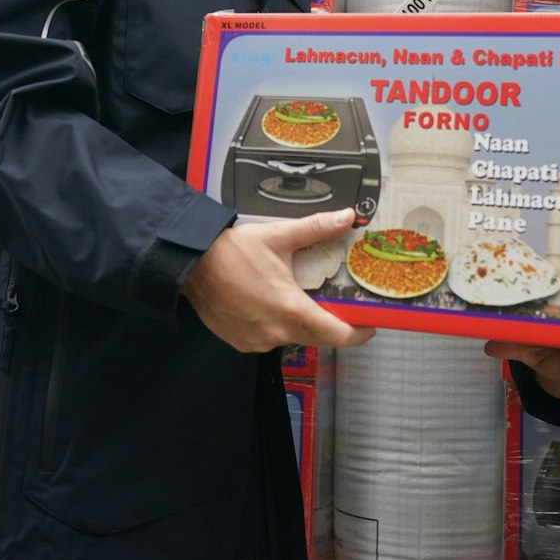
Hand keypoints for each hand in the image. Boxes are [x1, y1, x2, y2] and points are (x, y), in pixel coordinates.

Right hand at [181, 208, 375, 352]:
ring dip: (298, 322)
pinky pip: (268, 338)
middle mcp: (276, 333)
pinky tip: (267, 304)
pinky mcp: (241, 342)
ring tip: (294, 296)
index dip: (358, 333)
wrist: (191, 265)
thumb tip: (346, 216)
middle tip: (334, 303)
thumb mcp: (279, 236)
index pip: (337, 335)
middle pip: (316, 337)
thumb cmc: (233, 252)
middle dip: (328, 322)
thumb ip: (316, 228)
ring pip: (291, 337)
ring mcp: (257, 341)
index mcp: (291, 309)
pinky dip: (274, 325)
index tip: (368, 325)